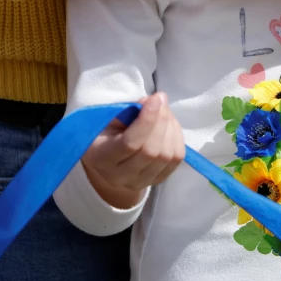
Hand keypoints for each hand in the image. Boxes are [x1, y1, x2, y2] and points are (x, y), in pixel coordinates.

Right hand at [81, 93, 184, 208]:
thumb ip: (129, 111)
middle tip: (161, 100)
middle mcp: (121, 176)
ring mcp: (142, 182)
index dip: (147, 120)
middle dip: (162, 121)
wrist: (110, 159)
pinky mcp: (159, 180)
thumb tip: (154, 102)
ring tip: (165, 111)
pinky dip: (178, 137)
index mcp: (102, 159)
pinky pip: (177, 158)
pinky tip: (171, 125)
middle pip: (152, 151)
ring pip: (168, 155)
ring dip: (171, 128)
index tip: (155, 99)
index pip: (130, 144)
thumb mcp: (109, 118)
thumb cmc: (107, 132)